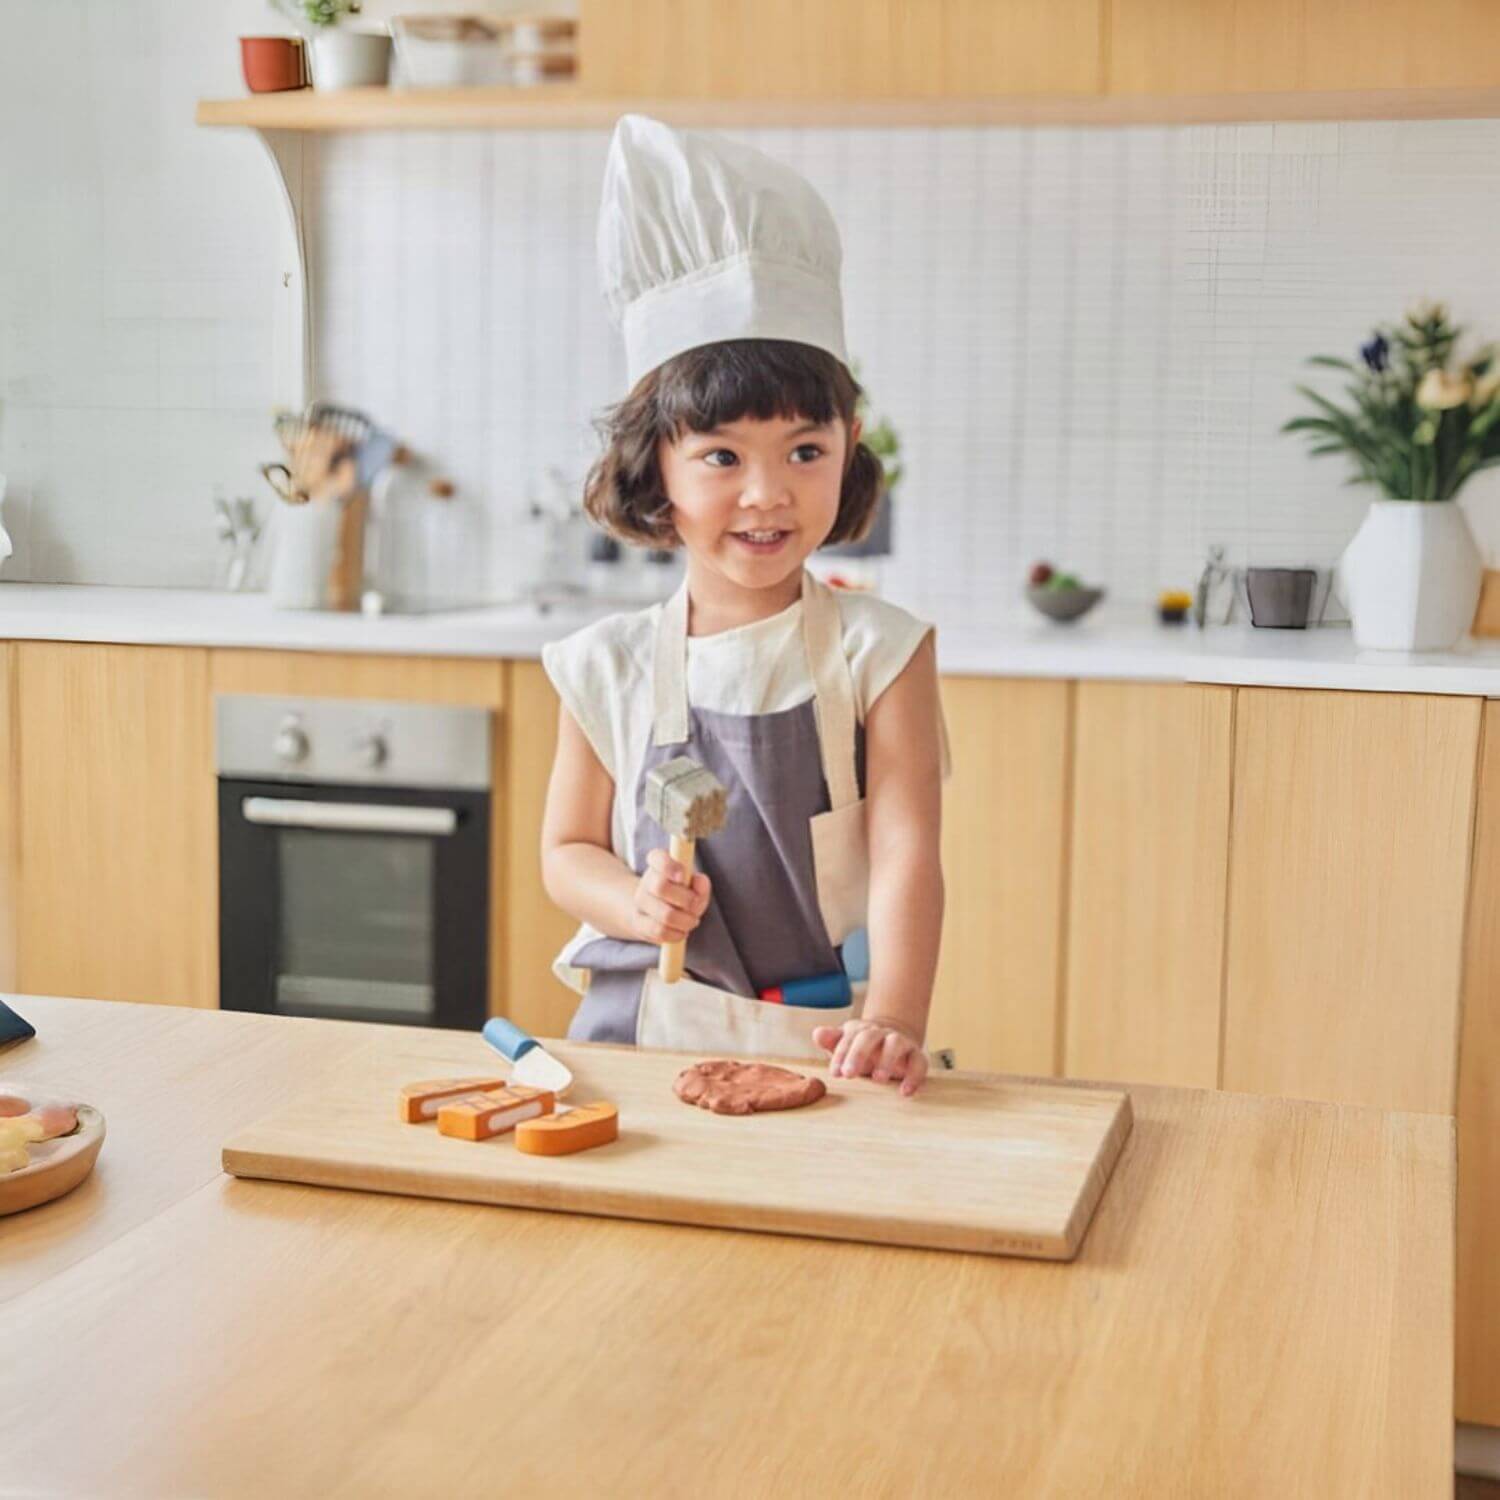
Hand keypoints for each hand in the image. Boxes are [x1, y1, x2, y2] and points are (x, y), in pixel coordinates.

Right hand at [631, 848, 710, 945]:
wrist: (655, 913)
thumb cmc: (681, 895)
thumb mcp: (694, 886)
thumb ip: (700, 883)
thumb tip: (700, 880)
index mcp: (658, 863)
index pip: (658, 858)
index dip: (669, 866)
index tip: (682, 875)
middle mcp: (646, 881)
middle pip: (661, 887)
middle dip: (686, 899)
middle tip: (696, 905)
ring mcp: (640, 903)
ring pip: (665, 914)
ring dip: (686, 920)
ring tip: (692, 921)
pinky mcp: (639, 924)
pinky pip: (660, 932)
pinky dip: (677, 934)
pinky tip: (682, 931)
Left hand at [813, 1017, 928, 1095]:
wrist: (894, 1040)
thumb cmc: (863, 1048)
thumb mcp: (846, 1045)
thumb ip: (832, 1040)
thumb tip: (818, 1033)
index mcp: (861, 1030)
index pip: (849, 1038)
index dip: (841, 1054)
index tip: (835, 1073)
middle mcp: (881, 1033)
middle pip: (869, 1037)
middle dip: (858, 1054)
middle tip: (849, 1074)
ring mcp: (900, 1043)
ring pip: (895, 1044)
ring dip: (887, 1060)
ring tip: (878, 1079)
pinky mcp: (916, 1056)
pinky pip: (919, 1062)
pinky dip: (914, 1076)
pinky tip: (905, 1092)